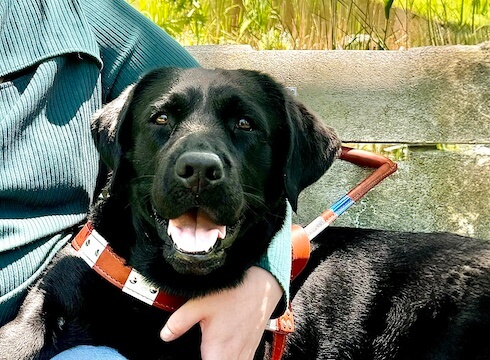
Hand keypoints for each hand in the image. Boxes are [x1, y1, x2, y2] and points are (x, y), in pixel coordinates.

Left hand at [160, 266, 282, 359]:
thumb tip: (165, 335)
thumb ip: (180, 321)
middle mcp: (234, 356)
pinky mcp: (251, 345)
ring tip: (211, 351)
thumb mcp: (200, 303)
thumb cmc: (235, 291)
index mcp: (219, 352)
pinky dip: (231, 358)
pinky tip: (223, 350)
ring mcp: (245, 352)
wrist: (263, 283)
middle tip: (202, 350)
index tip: (196, 354)